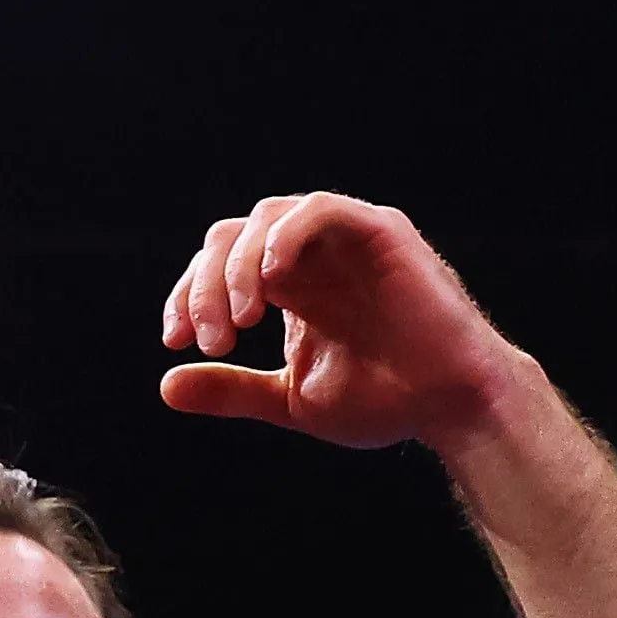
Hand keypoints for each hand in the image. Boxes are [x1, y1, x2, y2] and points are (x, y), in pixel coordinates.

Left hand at [155, 192, 538, 455]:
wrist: (450, 407)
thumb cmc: (384, 400)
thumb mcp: (291, 398)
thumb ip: (233, 389)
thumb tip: (166, 386)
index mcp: (286, 284)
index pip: (215, 265)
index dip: (187, 296)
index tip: (176, 342)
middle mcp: (308, 254)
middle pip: (229, 238)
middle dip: (206, 287)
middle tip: (213, 339)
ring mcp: (343, 238)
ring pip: (265, 218)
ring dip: (238, 266)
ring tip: (240, 319)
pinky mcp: (379, 230)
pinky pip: (319, 210)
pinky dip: (287, 237)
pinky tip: (272, 281)